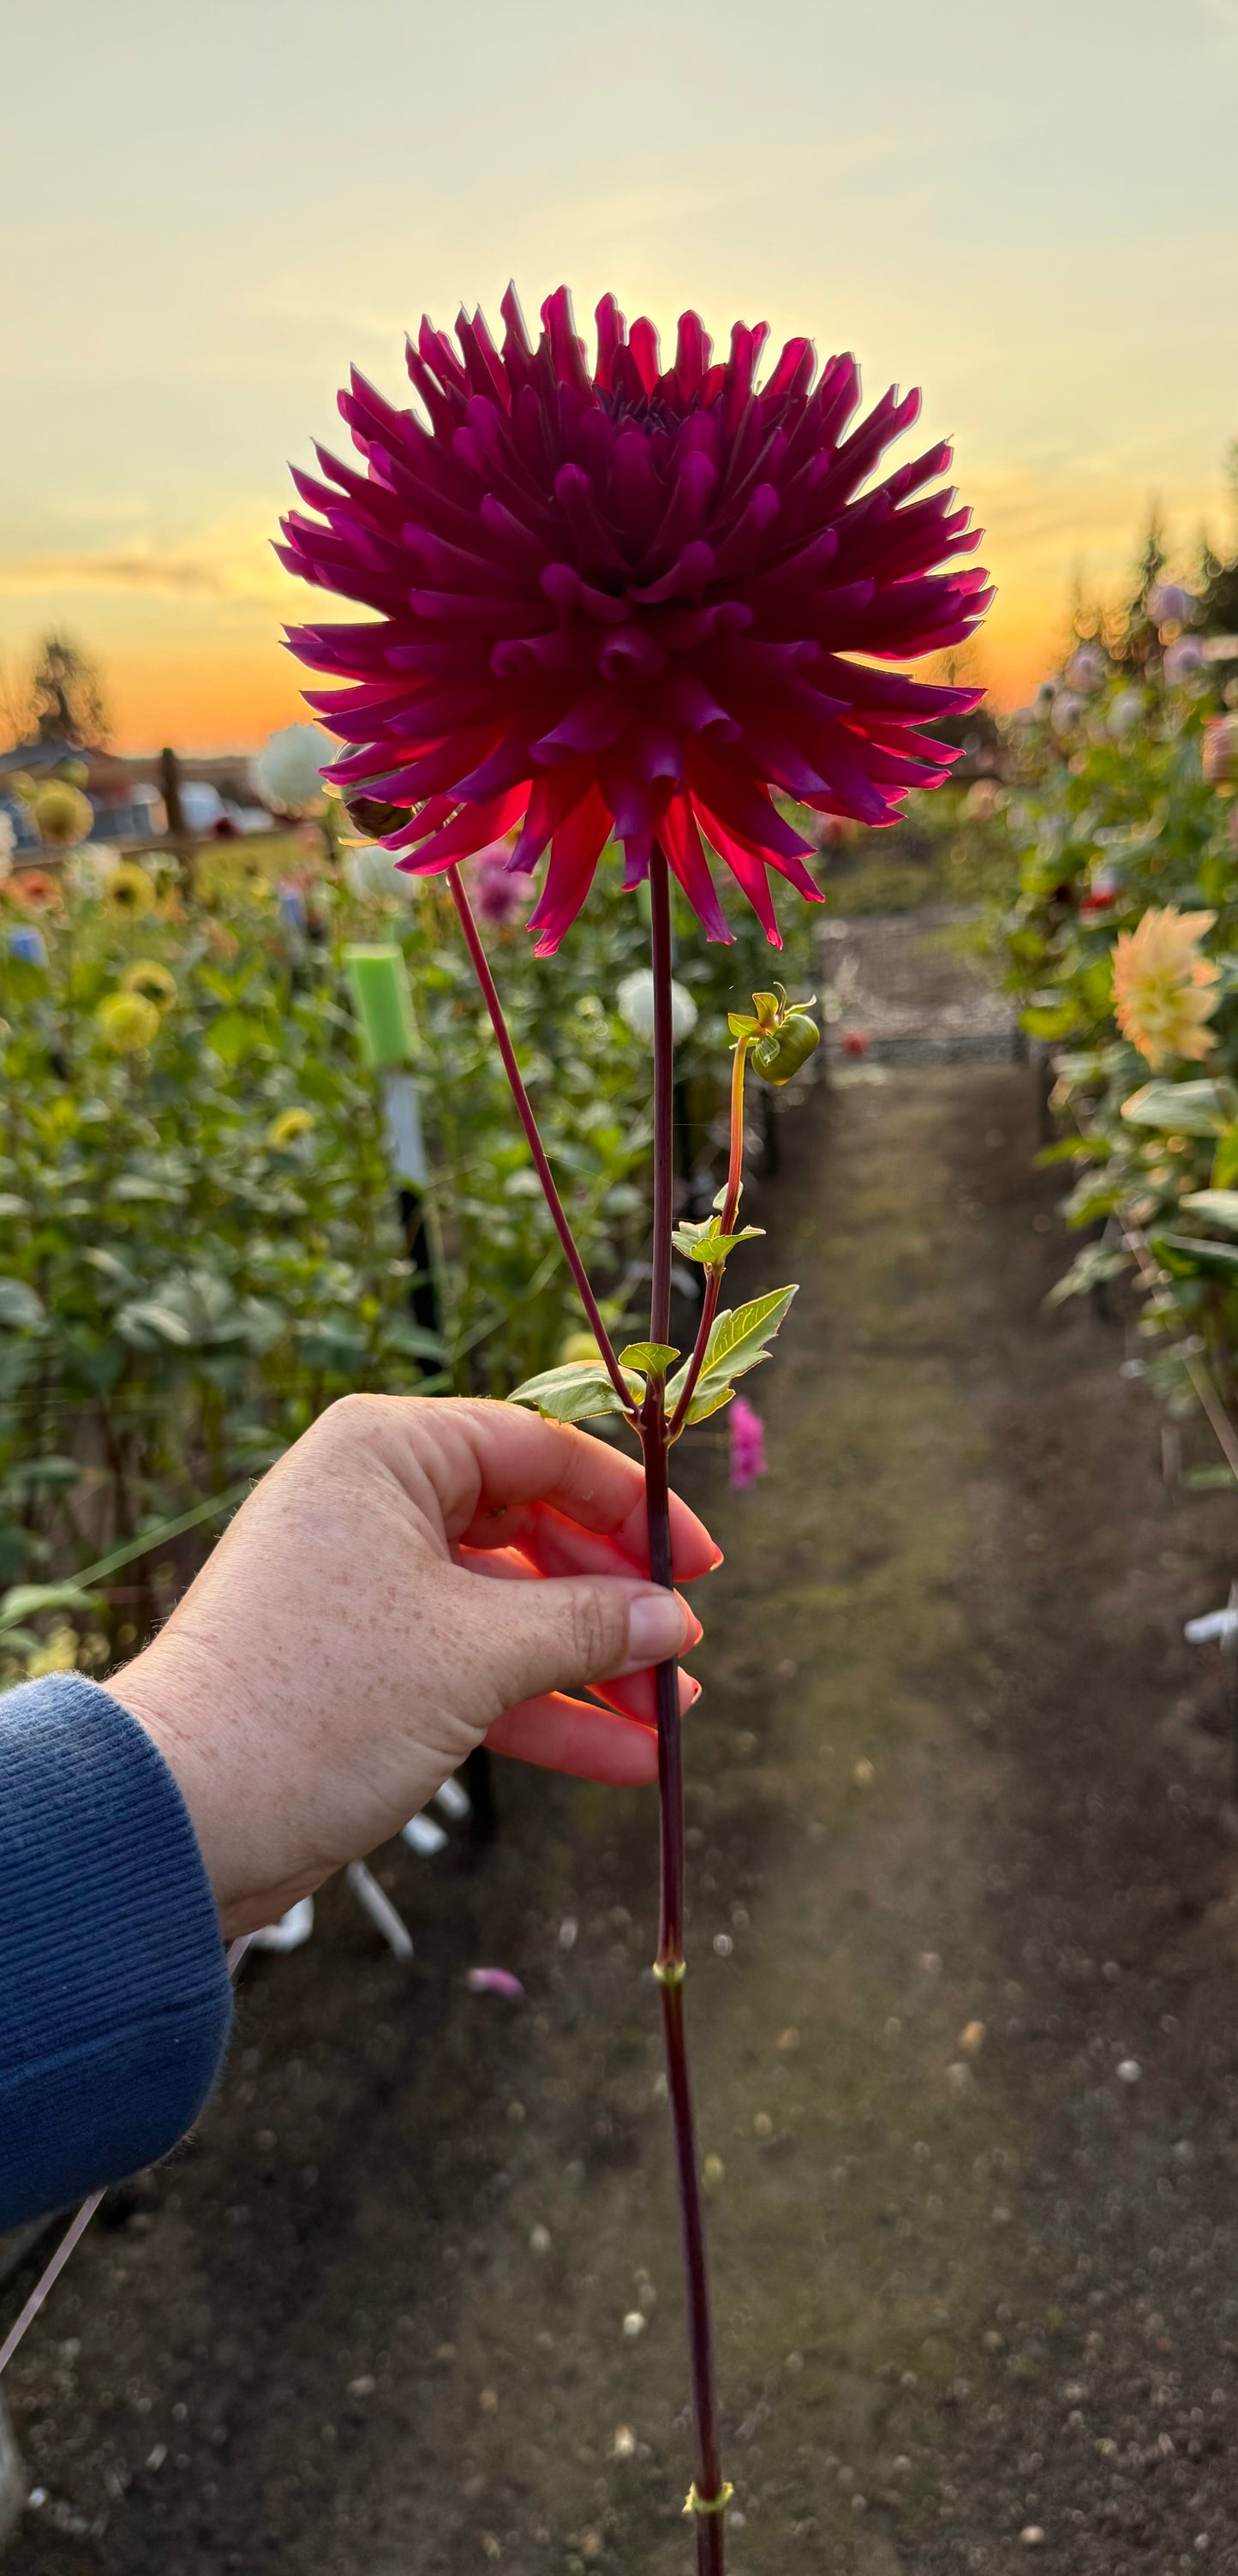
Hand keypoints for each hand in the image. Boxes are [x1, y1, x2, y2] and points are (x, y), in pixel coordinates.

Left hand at [114, 1394, 718, 1936]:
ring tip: (675, 1719)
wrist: (184, 1817)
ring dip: (591, 1669)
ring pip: (509, 1612)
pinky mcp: (364, 1666)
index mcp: (388, 1451)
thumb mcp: (477, 1653)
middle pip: (531, 1533)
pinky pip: (475, 1669)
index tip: (703, 1566)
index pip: (540, 1451)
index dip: (631, 1507)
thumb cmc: (322, 1700)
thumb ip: (587, 1626)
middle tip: (688, 1654)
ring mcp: (369, 1588)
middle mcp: (375, 1501)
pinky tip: (624, 1758)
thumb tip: (674, 1620)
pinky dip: (543, 1711)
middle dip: (614, 1603)